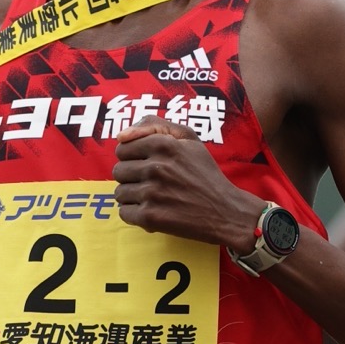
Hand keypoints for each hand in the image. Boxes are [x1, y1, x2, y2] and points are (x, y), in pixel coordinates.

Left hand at [113, 124, 262, 252]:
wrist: (225, 211)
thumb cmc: (205, 173)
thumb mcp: (189, 139)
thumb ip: (155, 126)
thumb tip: (122, 135)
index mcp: (163, 144)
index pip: (122, 148)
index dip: (132, 157)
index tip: (146, 164)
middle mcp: (156, 167)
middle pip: (118, 171)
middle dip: (131, 178)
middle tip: (152, 183)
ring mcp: (152, 193)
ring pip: (120, 193)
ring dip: (133, 197)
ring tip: (154, 198)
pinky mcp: (151, 217)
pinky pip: (124, 213)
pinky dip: (135, 214)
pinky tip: (152, 211)